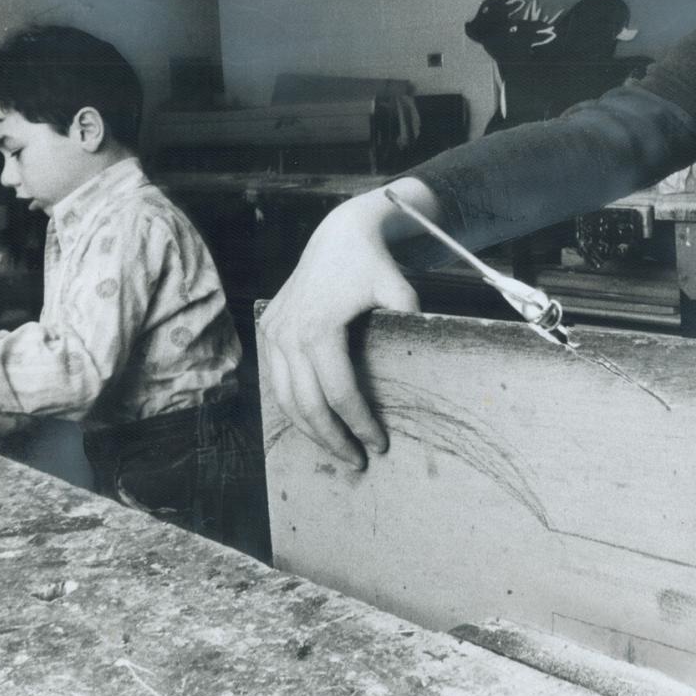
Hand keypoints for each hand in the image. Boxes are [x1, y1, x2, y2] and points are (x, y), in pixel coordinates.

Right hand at [258, 180, 427, 469]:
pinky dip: (292, 406)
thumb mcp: (398, 289)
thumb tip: (426, 350)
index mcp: (318, 330)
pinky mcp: (269, 330)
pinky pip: (275, 381)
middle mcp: (289, 335)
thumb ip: (410, 316)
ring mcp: (274, 333)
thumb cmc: (373, 264)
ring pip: (285, 399)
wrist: (340, 234)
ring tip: (337, 450)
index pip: (340, 393)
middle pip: (308, 405)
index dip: (360, 424)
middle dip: (333, 439)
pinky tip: (313, 423)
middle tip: (358, 461)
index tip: (379, 444)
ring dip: (309, 431)